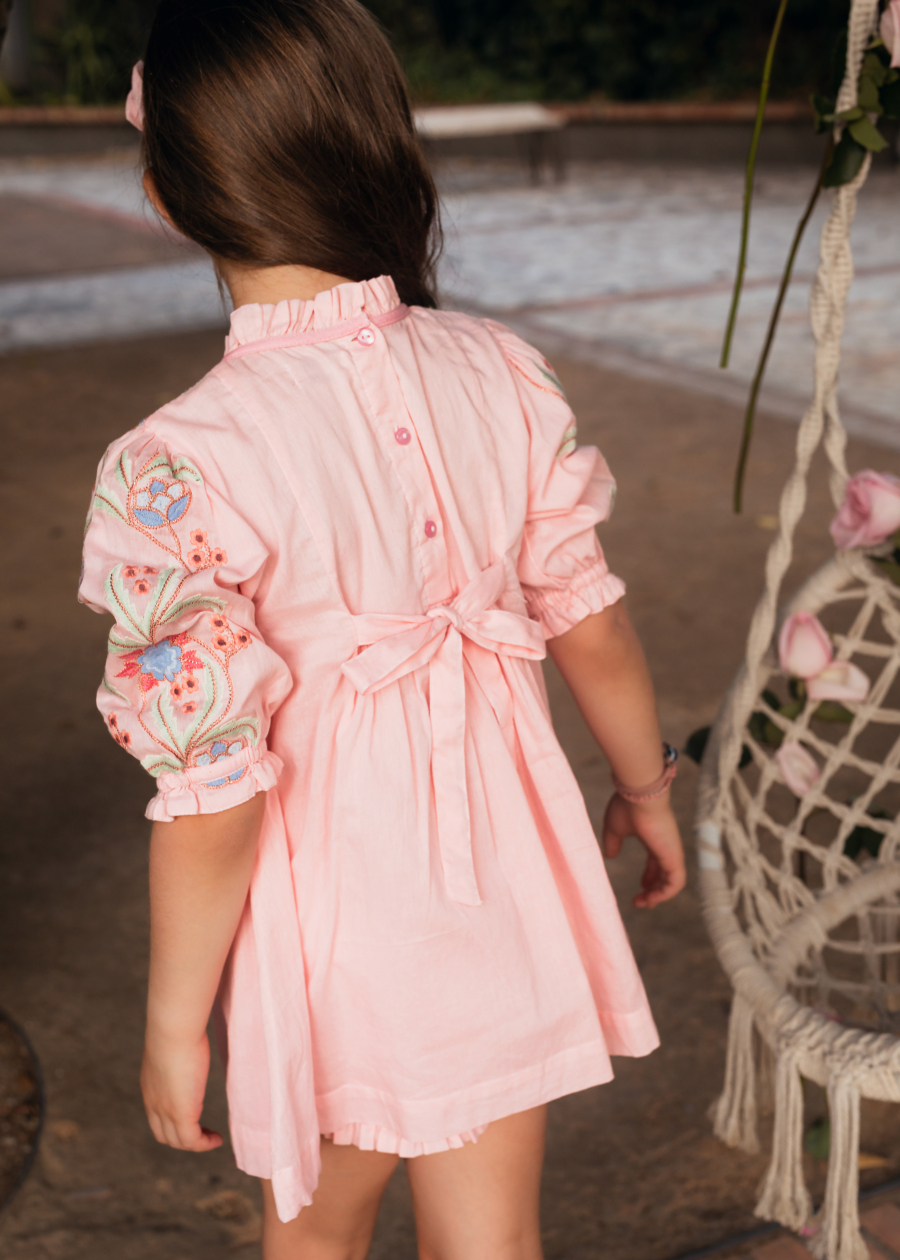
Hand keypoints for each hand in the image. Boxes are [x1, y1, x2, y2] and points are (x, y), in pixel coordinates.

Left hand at [141, 1026, 222, 1151]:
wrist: (173, 1029)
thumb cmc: (177, 1027)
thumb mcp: (174, 1044)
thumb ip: (179, 1050)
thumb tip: (192, 1040)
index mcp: (151, 1087)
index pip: (157, 1117)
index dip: (172, 1123)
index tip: (194, 1117)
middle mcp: (154, 1102)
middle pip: (164, 1135)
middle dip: (183, 1139)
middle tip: (203, 1133)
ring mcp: (166, 1110)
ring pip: (178, 1141)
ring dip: (196, 1144)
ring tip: (213, 1138)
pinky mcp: (181, 1113)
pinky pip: (192, 1141)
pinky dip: (204, 1144)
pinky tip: (217, 1139)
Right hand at [601, 792, 685, 908]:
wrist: (640, 795)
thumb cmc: (627, 807)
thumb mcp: (615, 828)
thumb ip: (613, 842)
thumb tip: (610, 855)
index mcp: (653, 839)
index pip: (655, 863)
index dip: (649, 878)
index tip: (640, 889)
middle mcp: (665, 846)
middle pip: (664, 874)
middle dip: (654, 890)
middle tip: (641, 902)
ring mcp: (672, 852)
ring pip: (672, 881)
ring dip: (659, 895)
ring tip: (644, 904)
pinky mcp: (674, 857)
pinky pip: (676, 882)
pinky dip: (665, 893)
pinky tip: (651, 899)